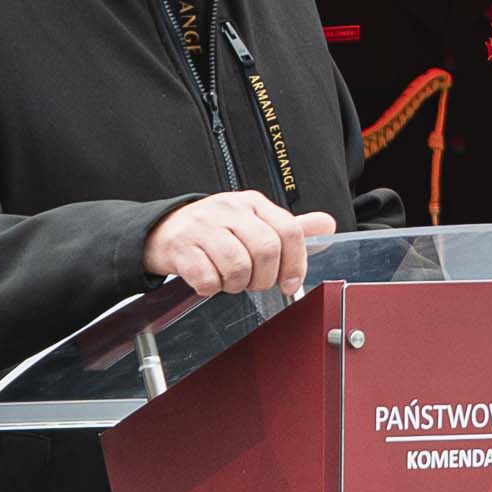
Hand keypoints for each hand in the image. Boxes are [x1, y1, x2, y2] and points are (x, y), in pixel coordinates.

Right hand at [144, 192, 338, 297]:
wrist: (163, 230)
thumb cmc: (214, 230)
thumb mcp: (254, 222)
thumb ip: (289, 228)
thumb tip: (328, 225)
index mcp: (253, 203)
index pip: (288, 231)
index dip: (295, 263)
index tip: (290, 283)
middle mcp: (229, 209)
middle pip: (266, 250)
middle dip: (264, 278)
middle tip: (254, 283)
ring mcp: (203, 226)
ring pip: (237, 266)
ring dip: (237, 285)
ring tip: (229, 281)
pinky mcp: (181, 246)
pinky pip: (207, 278)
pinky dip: (211, 288)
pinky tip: (208, 280)